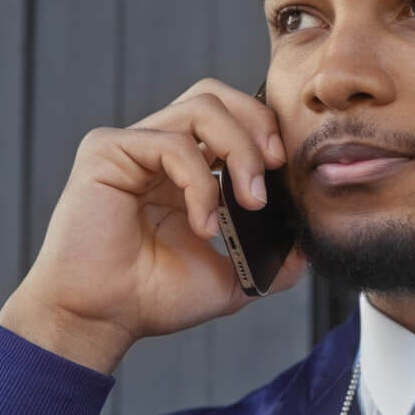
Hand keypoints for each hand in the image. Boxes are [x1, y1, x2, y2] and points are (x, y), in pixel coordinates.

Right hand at [0, 77, 306, 372]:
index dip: (264, 131)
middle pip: (215, 96)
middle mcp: (156, 149)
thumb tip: (308, 248)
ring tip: (250, 202)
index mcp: (183, 169)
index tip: (287, 170)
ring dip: (239, 151)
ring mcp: (131, 145)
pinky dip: (200, 182)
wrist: (105, 318)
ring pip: (201, 109)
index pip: (229, 117)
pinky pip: (171, 142)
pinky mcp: (106, 151)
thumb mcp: (233, 277)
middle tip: (276, 168)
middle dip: (258, 124)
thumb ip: (272, 258)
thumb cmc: (154, 297)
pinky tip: (203, 224)